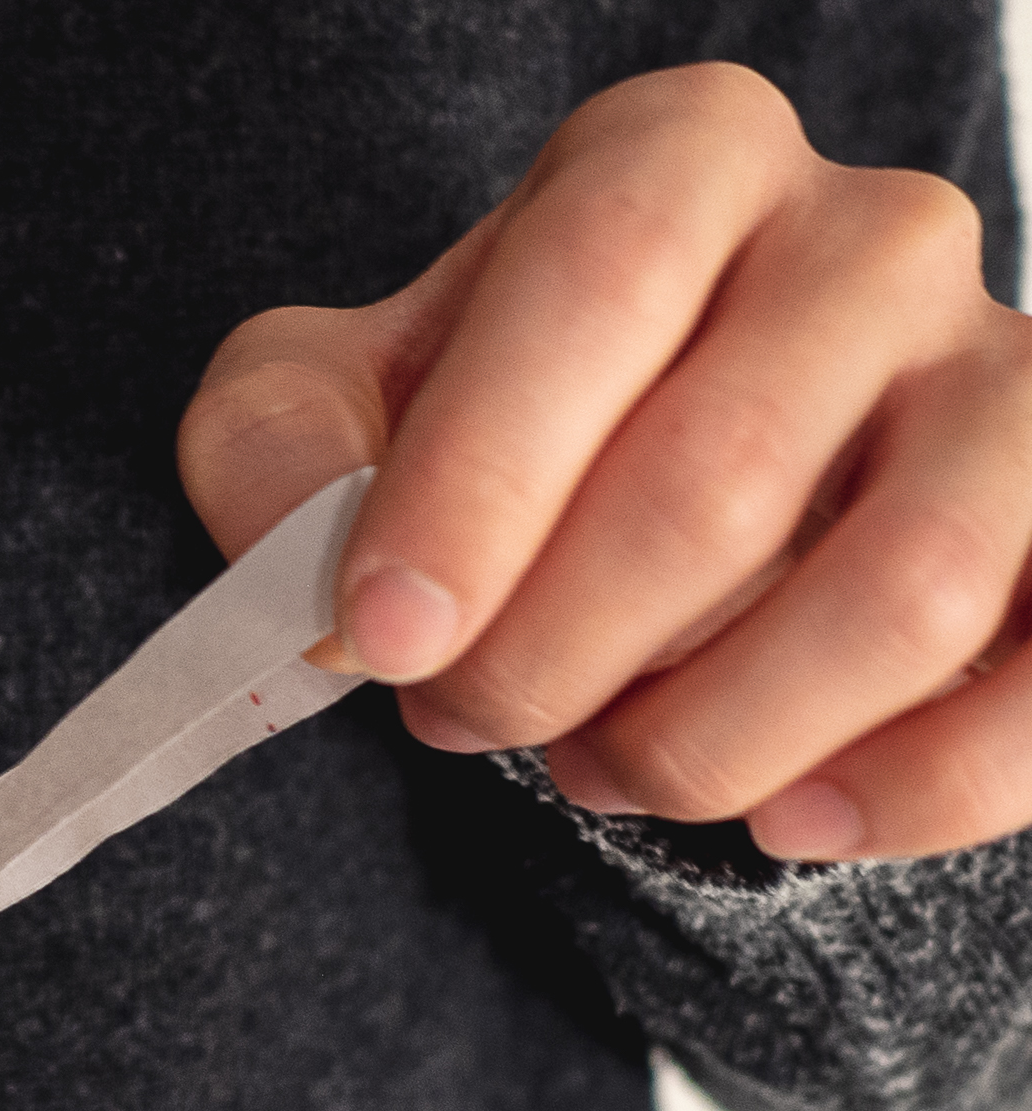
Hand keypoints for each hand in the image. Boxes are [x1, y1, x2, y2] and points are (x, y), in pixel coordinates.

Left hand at [179, 62, 1031, 860]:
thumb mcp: (344, 400)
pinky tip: (785, 821)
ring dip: (711, 735)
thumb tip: (309, 547)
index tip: (384, 638)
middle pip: (723, 471)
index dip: (477, 482)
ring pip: (907, 588)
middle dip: (555, 651)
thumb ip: (279, 441)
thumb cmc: (501, 431)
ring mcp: (1008, 380)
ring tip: (601, 767)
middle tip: (465, 718)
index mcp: (681, 162)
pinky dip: (913, 786)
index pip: (596, 279)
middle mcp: (873, 236)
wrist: (679, 482)